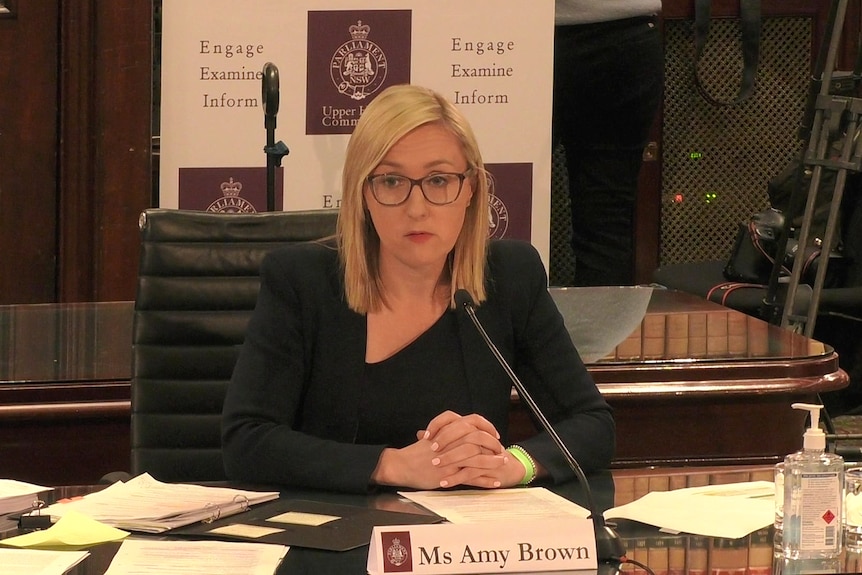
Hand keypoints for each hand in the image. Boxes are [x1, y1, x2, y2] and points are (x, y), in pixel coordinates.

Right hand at [371, 411, 507, 489]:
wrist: (402, 465)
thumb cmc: (415, 453)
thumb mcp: (432, 436)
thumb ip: (447, 433)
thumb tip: (460, 431)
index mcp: (448, 430)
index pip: (473, 422)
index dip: (486, 427)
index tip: (494, 433)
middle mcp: (451, 442)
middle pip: (479, 439)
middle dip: (494, 444)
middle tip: (501, 450)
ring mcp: (452, 459)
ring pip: (479, 458)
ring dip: (494, 462)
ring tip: (503, 465)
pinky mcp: (450, 474)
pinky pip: (472, 477)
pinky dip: (486, 480)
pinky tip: (494, 482)